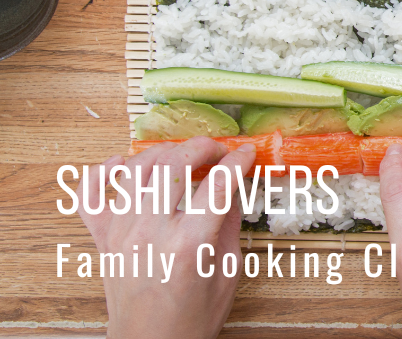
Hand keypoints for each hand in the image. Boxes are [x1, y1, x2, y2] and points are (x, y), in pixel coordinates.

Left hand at [78, 136, 255, 338]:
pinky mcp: (103, 238)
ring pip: (138, 167)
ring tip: (183, 155)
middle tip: (218, 151)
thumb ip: (230, 222)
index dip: (238, 160)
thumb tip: (232, 184)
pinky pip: (90, 192)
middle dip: (204, 147)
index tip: (247, 153)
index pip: (219, 183)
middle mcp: (151, 232)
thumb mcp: (228, 271)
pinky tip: (125, 165)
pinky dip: (105, 170)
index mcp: (189, 244)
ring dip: (165, 151)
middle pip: (176, 164)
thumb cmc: (192, 318)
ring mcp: (121, 233)